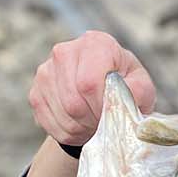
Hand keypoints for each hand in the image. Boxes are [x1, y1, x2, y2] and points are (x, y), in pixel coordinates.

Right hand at [28, 30, 155, 149]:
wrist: (103, 91)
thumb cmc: (126, 86)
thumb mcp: (141, 86)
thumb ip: (137, 92)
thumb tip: (118, 101)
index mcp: (96, 44)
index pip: (88, 83)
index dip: (101, 106)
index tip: (112, 114)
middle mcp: (65, 52)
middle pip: (72, 101)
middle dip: (92, 120)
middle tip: (104, 122)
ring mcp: (46, 72)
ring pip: (62, 115)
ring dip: (82, 128)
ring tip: (95, 123)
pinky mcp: (35, 92)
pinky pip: (50, 124)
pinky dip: (69, 132)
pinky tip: (81, 125)